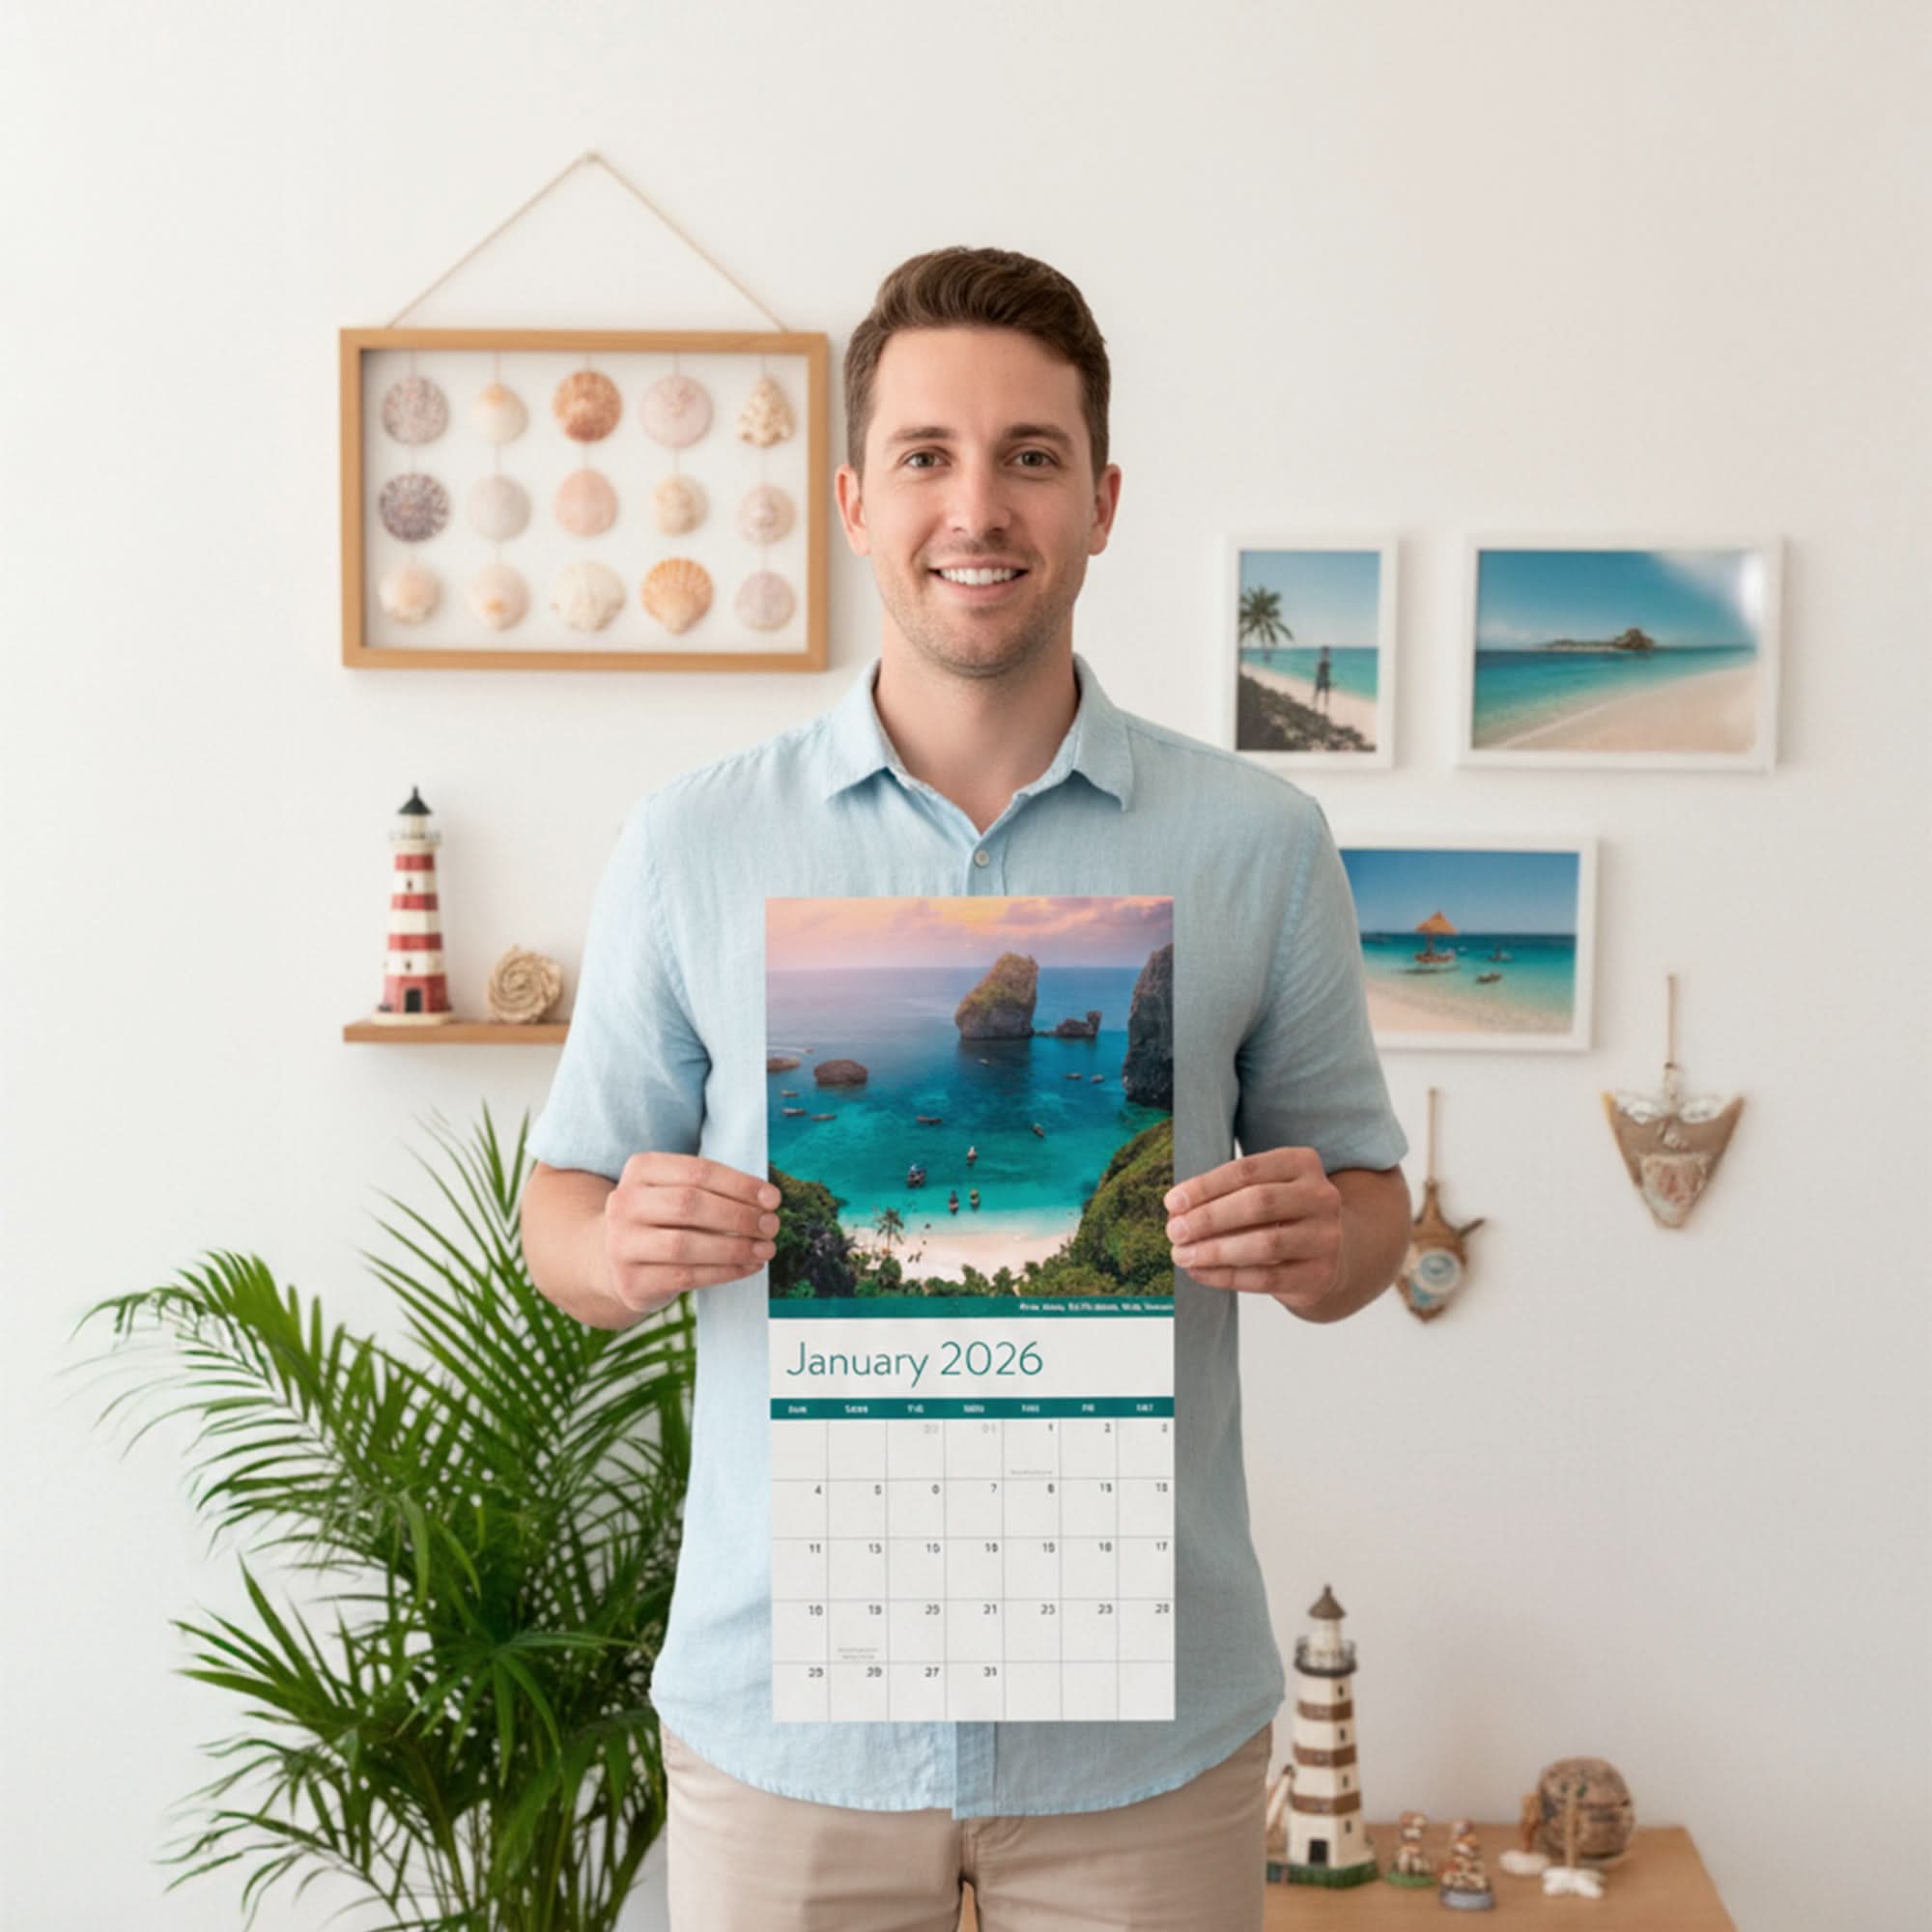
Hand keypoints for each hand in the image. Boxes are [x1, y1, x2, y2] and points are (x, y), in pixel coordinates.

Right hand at [604, 1153, 779, 1314]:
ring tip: (766, 1248)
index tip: (772, 1198)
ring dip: (735, 1247)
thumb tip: (766, 1202)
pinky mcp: (632, 1281)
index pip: (697, 1171)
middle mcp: (624, 1203)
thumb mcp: (674, 1192)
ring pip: (686, 1245)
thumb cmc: (661, 1219)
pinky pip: (686, 1276)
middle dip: (739, 1215)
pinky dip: (724, 1271)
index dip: (740, 1184)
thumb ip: (712, 1190)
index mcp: (640, 1170)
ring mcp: (622, 1244)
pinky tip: (748, 1267)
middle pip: (689, 1205)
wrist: (612, 1260)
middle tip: (771, 1225)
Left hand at [1164, 1147, 1343, 1312]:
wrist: (1329, 1256)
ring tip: (1182, 1254)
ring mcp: (1325, 1237)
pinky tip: (1201, 1272)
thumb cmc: (1282, 1217)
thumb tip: (1177, 1212)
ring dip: (1215, 1250)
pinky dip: (1227, 1276)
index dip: (1206, 1186)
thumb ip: (1225, 1196)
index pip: (1247, 1170)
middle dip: (1209, 1218)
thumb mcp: (1263, 1192)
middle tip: (1175, 1231)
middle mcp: (1321, 1196)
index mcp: (1302, 1163)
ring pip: (1265, 1243)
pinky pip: (1267, 1278)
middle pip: (1258, 1203)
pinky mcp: (1319, 1274)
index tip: (1173, 1202)